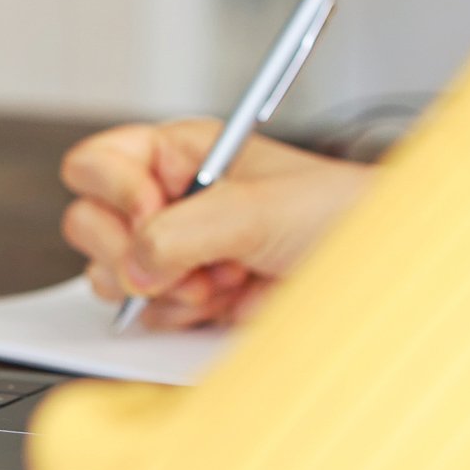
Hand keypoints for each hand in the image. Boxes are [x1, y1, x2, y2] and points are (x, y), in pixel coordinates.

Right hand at [58, 119, 372, 329]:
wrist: (382, 274)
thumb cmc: (339, 216)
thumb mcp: (260, 209)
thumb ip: (185, 231)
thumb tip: (133, 265)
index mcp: (177, 154)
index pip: (95, 164)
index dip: (117, 193)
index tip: (155, 214)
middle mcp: (163, 199)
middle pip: (87, 221)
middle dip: (133, 250)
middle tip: (184, 261)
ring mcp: (168, 251)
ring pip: (107, 272)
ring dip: (160, 287)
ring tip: (217, 281)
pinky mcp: (179, 295)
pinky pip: (139, 311)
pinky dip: (175, 315)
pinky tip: (220, 304)